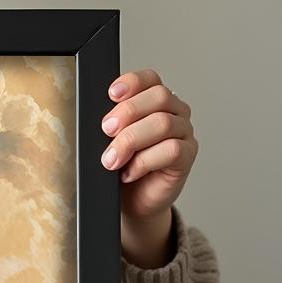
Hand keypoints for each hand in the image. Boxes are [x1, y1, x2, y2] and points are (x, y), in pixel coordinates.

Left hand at [101, 69, 198, 267]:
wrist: (132, 204)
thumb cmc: (120, 170)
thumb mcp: (109, 143)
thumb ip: (110, 127)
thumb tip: (94, 120)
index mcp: (155, 101)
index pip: (150, 79)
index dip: (132, 82)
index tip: (111, 94)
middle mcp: (174, 112)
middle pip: (158, 96)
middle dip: (127, 113)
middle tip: (106, 131)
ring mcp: (184, 133)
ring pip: (163, 123)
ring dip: (131, 141)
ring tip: (112, 160)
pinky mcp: (186, 156)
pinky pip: (171, 150)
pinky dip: (144, 161)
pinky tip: (129, 173)